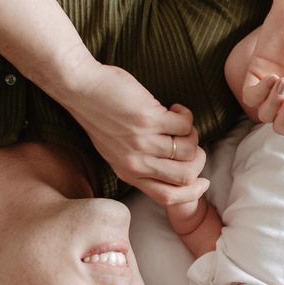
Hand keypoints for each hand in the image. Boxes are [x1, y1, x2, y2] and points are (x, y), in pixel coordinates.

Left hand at [62, 64, 208, 205]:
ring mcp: (142, 142)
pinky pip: (185, 125)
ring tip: (179, 120)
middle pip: (185, 176)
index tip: (203, 181)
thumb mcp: (114, 150)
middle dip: (198, 159)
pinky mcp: (149, 119)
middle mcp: (136, 163)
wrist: (80, 88)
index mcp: (128, 173)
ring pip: (188, 149)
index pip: (166, 197)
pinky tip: (174, 108)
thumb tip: (175, 164)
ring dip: (191, 133)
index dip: (191, 193)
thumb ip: (139, 162)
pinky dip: (185, 115)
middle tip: (191, 142)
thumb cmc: (99, 114)